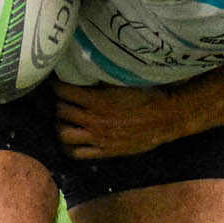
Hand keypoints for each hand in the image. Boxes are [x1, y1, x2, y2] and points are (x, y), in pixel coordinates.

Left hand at [54, 81, 190, 159]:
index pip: (64, 92)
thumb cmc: (148, 96)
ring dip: (60, 125)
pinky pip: (77, 153)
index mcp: (98, 100)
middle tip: (62, 99)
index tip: (56, 82)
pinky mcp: (104, 151)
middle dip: (58, 103)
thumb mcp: (124, 82)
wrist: (167, 118)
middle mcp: (94, 120)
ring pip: (64, 134)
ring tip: (64, 120)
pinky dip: (69, 146)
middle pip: (62, 111)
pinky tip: (71, 140)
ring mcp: (98, 138)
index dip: (57, 86)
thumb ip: (103, 79)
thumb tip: (86, 69)